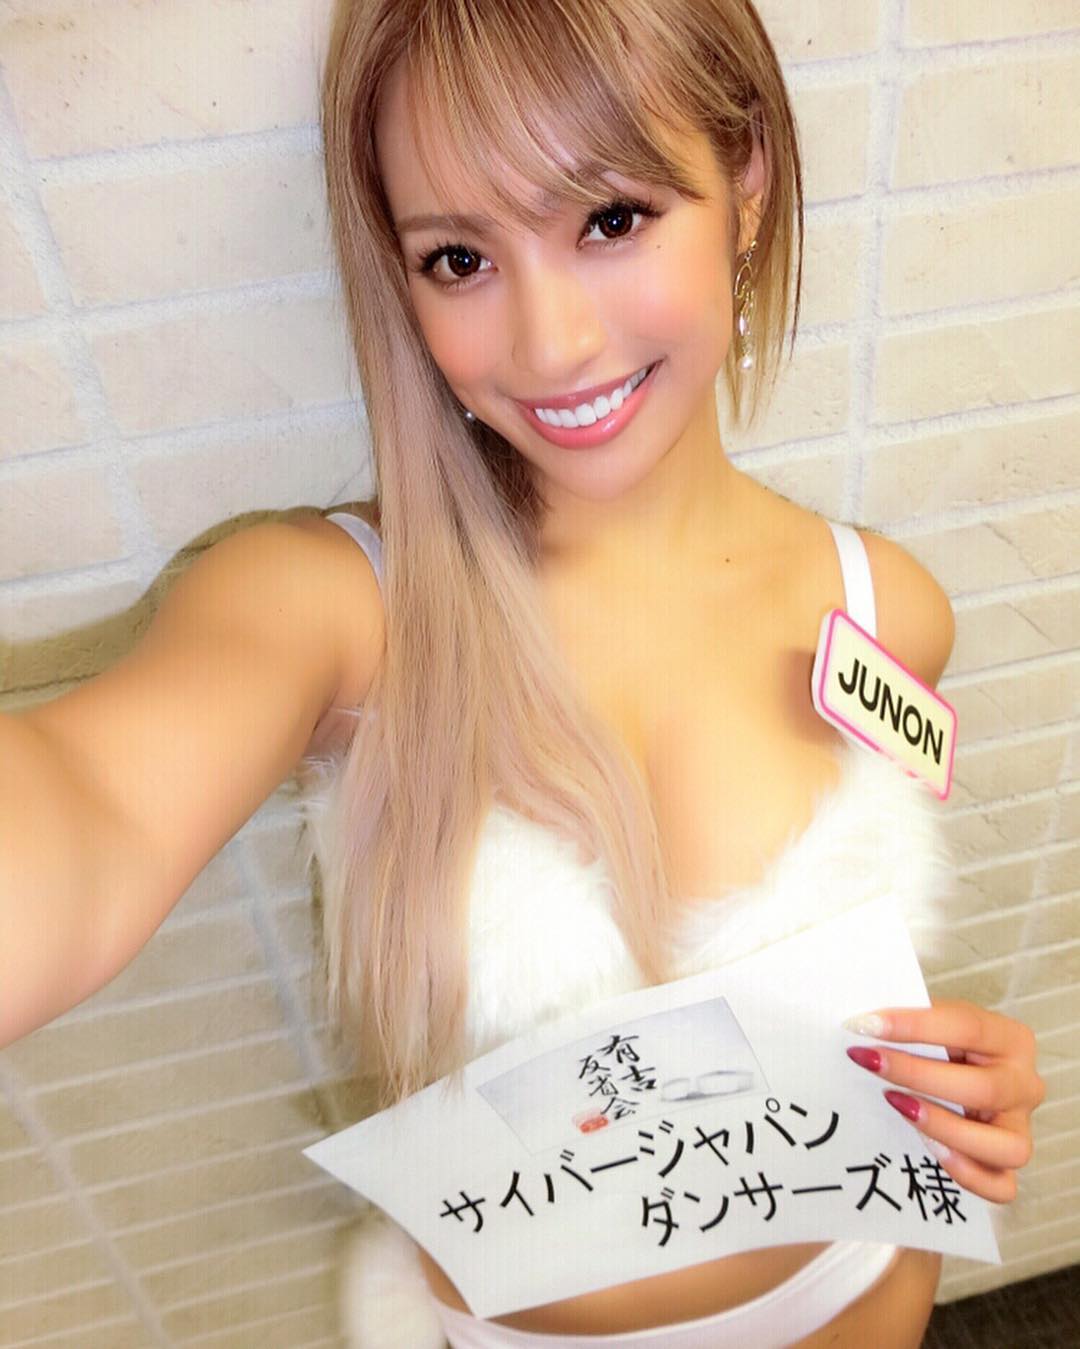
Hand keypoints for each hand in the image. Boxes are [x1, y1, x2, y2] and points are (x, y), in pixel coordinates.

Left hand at [844, 998, 1044, 1203]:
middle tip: (870, 1062)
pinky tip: (929, 1150)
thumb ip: (910, 1022)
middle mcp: (1024, 1085)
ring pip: (1006, 1146)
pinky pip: (1001, 1187)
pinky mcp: (1008, 1167)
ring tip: (899, 1107)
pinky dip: (966, 1173)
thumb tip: (861, 1024)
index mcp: (1011, 1039)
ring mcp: (1019, 1129)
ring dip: (946, 1129)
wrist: (955, 1077)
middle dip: (918, 1075)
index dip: (915, 1026)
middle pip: (984, 1089)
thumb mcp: (935, 1024)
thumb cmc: (943, 1047)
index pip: (967, 1027)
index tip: (867, 1024)